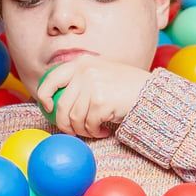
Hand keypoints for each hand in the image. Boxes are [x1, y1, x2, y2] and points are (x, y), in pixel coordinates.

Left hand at [36, 57, 151, 137]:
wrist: (150, 92)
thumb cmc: (125, 86)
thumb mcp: (101, 73)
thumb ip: (81, 80)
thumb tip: (55, 100)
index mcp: (82, 63)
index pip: (52, 78)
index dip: (44, 95)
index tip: (48, 108)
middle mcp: (84, 72)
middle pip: (61, 105)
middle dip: (64, 124)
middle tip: (74, 131)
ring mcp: (92, 86)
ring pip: (74, 118)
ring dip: (83, 130)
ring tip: (95, 130)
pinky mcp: (100, 101)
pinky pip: (88, 125)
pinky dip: (95, 132)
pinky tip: (104, 130)